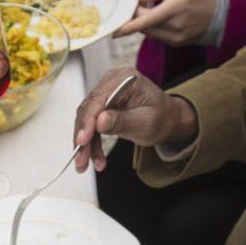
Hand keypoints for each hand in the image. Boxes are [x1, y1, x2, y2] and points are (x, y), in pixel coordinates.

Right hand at [73, 69, 197, 171]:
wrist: (165, 119)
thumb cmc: (160, 118)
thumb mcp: (145, 122)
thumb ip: (122, 121)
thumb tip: (100, 121)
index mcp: (125, 79)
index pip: (98, 99)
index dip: (87, 121)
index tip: (81, 141)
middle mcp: (111, 82)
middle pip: (88, 110)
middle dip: (82, 137)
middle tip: (80, 160)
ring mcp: (105, 93)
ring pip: (85, 121)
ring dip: (84, 145)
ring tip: (84, 165)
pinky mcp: (101, 106)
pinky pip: (90, 126)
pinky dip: (90, 144)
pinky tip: (95, 160)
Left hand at [115, 0, 219, 47]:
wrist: (228, 10)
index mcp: (176, 8)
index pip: (145, 20)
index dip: (128, 25)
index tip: (114, 29)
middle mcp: (175, 27)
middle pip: (144, 27)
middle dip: (136, 17)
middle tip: (137, 3)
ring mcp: (177, 38)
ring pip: (150, 33)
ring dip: (145, 22)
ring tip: (152, 7)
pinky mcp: (178, 43)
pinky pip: (159, 36)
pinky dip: (155, 27)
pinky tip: (162, 15)